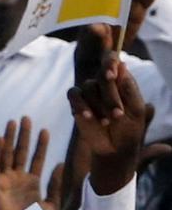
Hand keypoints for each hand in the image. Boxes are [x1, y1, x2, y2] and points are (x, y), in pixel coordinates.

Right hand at [0, 117, 60, 209]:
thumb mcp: (53, 205)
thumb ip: (56, 185)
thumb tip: (60, 164)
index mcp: (32, 182)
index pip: (36, 159)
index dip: (41, 145)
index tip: (45, 130)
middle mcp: (17, 178)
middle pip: (20, 152)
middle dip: (23, 135)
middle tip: (26, 118)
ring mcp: (5, 180)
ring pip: (6, 154)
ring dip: (9, 138)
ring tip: (12, 122)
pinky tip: (0, 139)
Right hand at [69, 56, 149, 195]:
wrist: (114, 149)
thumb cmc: (129, 130)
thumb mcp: (136, 110)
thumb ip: (129, 88)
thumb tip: (122, 64)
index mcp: (121, 81)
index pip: (112, 60)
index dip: (109, 62)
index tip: (111, 74)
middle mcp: (104, 84)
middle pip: (101, 75)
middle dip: (110, 94)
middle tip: (117, 113)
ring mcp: (90, 92)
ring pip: (88, 86)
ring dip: (98, 105)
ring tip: (106, 122)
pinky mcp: (77, 103)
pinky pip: (74, 95)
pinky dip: (80, 105)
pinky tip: (88, 117)